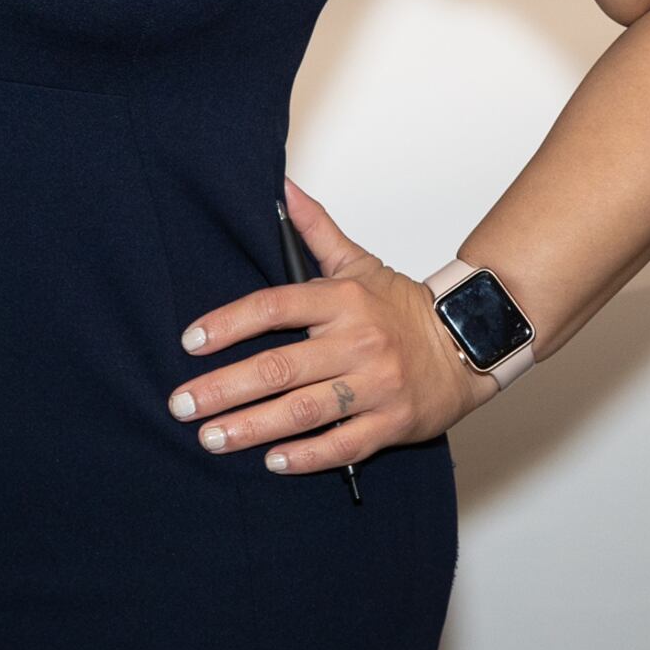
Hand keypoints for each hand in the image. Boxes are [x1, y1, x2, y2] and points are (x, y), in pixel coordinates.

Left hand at [166, 182, 488, 475]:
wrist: (468, 344)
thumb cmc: (402, 308)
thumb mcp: (357, 263)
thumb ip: (314, 229)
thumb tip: (282, 188)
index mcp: (343, 301)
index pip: (274, 307)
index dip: (228, 324)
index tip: (191, 342)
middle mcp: (357, 342)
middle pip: (280, 367)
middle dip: (224, 388)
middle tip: (182, 405)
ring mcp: (376, 385)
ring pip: (306, 410)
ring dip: (254, 427)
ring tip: (212, 438)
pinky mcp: (391, 423)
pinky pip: (344, 444)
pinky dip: (307, 455)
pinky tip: (272, 461)